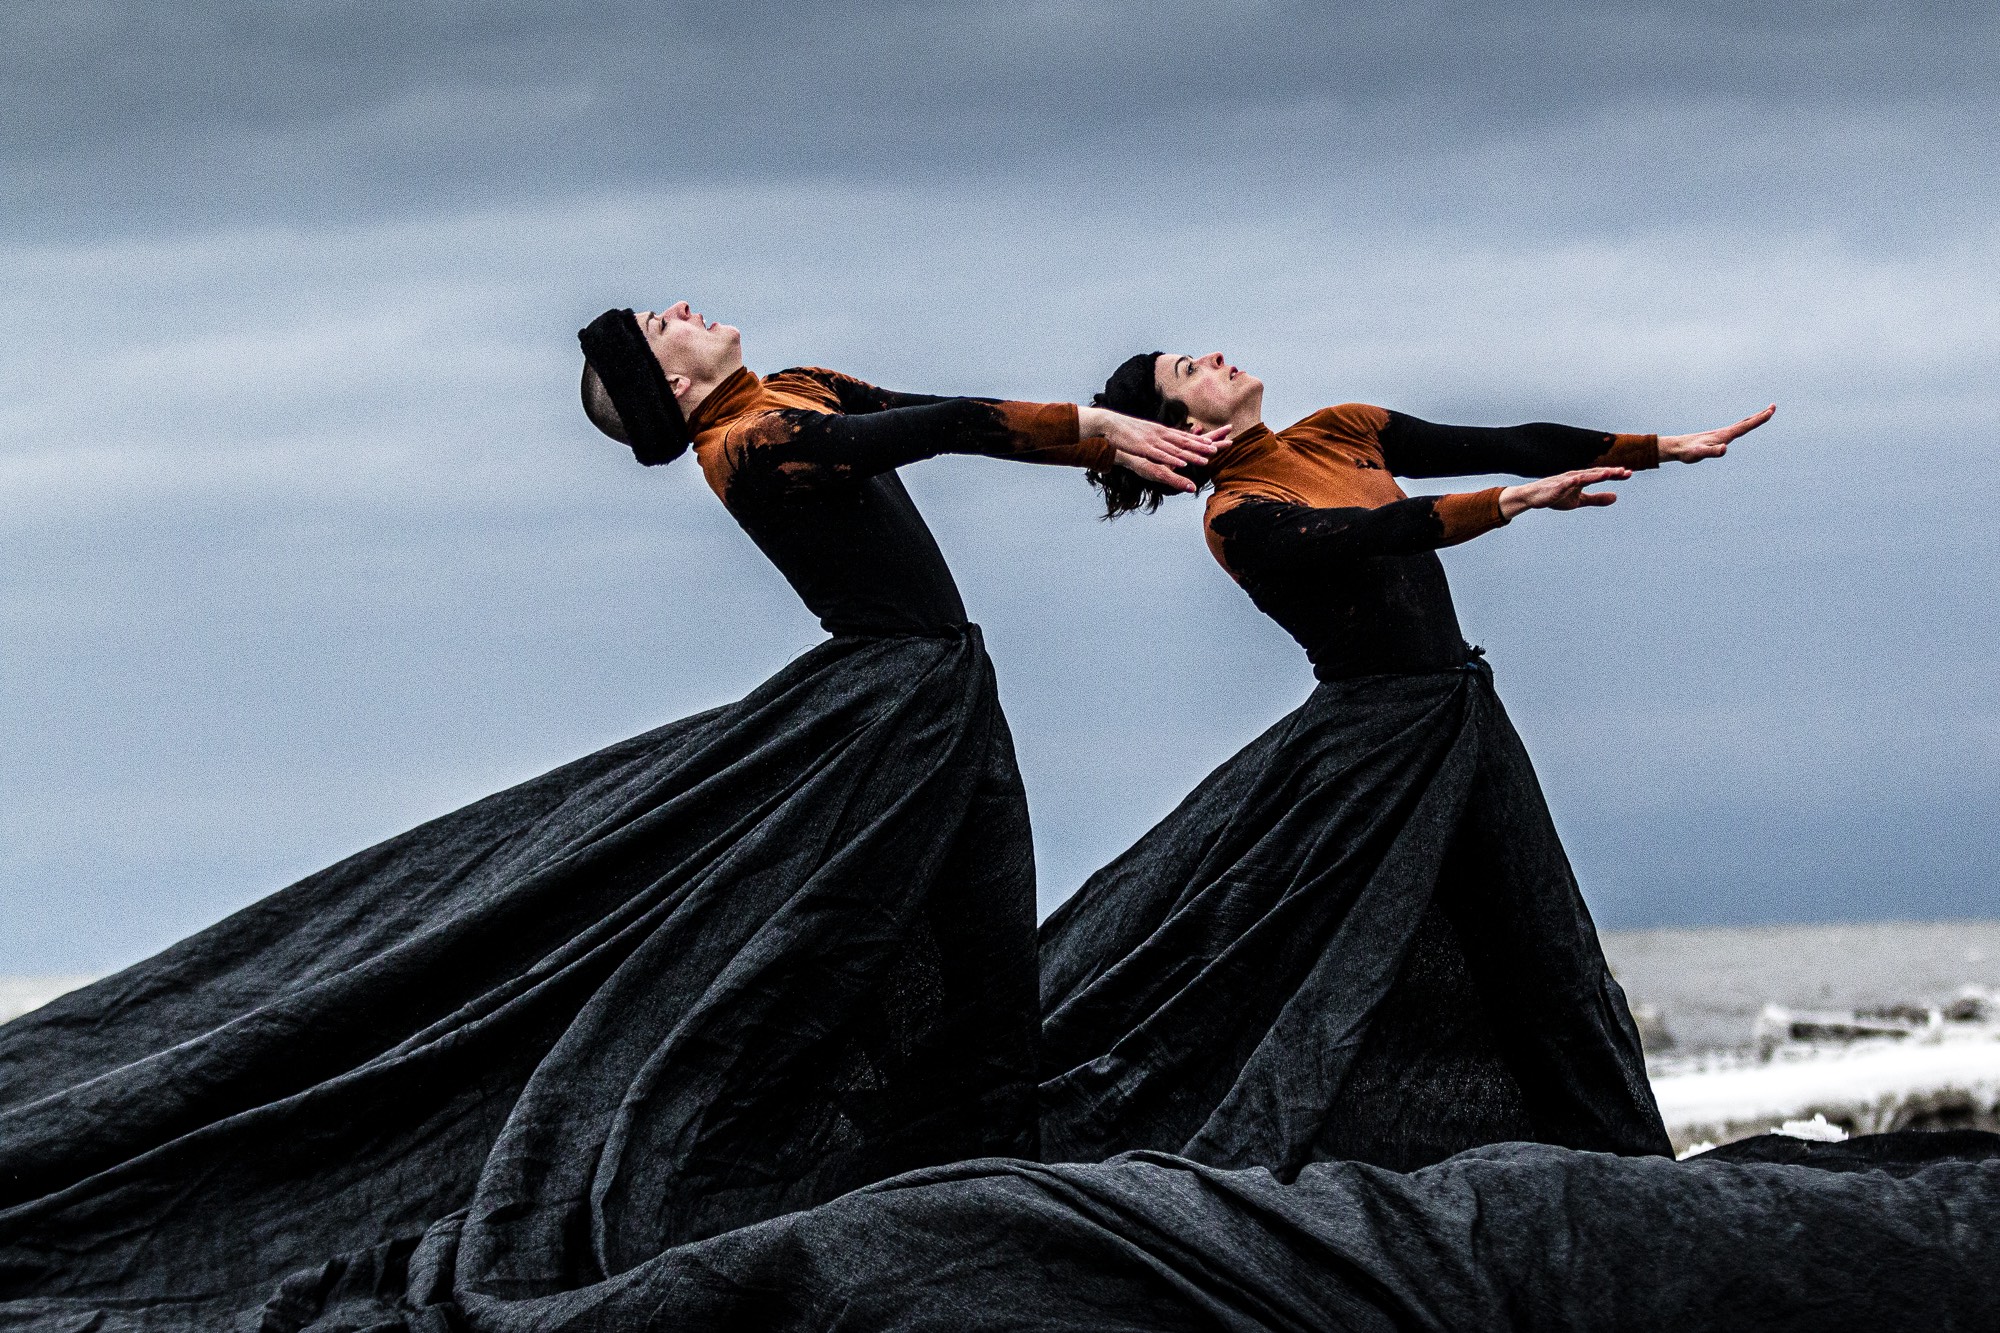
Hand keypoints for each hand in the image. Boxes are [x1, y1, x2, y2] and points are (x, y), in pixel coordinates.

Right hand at [1080, 407, 1226, 493]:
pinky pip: (1161, 455)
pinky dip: (1172, 459)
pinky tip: (1182, 464)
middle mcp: (1162, 434)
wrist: (1110, 424)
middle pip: (1186, 441)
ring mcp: (1154, 440)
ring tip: (1207, 459)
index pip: (1186, 436)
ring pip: (1177, 449)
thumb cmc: (1126, 431)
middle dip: (1205, 445)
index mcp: (1162, 431)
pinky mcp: (1144, 447)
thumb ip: (1155, 438)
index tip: (1216, 443)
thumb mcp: (1144, 434)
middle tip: (1223, 447)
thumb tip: (1162, 442)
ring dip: (1192, 454)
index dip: (1202, 440)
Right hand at [1498, 466, 1630, 519]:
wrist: (1533, 497)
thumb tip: (1616, 497)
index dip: (1615, 475)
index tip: (1629, 474)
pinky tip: (1580, 480)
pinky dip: (1573, 481)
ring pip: (1583, 476)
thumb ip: (1597, 498)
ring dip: (1595, 475)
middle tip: (1625, 472)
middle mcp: (1576, 476)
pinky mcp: (1556, 487)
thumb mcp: (1580, 500)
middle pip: (1596, 473)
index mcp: (1583, 479)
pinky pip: (1566, 484)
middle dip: (1610, 472)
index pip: (1602, 475)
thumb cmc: (1557, 496)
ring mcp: (1566, 481)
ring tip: (1608, 473)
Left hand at [1660, 404, 1774, 462]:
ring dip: (1753, 420)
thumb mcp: (1700, 454)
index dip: (1759, 419)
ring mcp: (1720, 435)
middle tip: (1773, 407)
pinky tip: (1742, 428)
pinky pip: (1734, 430)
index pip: (1745, 426)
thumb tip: (1724, 449)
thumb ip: (1712, 452)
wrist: (1676, 447)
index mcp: (1724, 435)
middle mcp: (1724, 433)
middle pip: (1745, 422)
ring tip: (1762, 415)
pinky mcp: (1716, 438)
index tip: (1771, 410)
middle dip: (1760, 416)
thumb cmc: (1687, 452)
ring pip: (1740, 425)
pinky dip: (1742, 426)